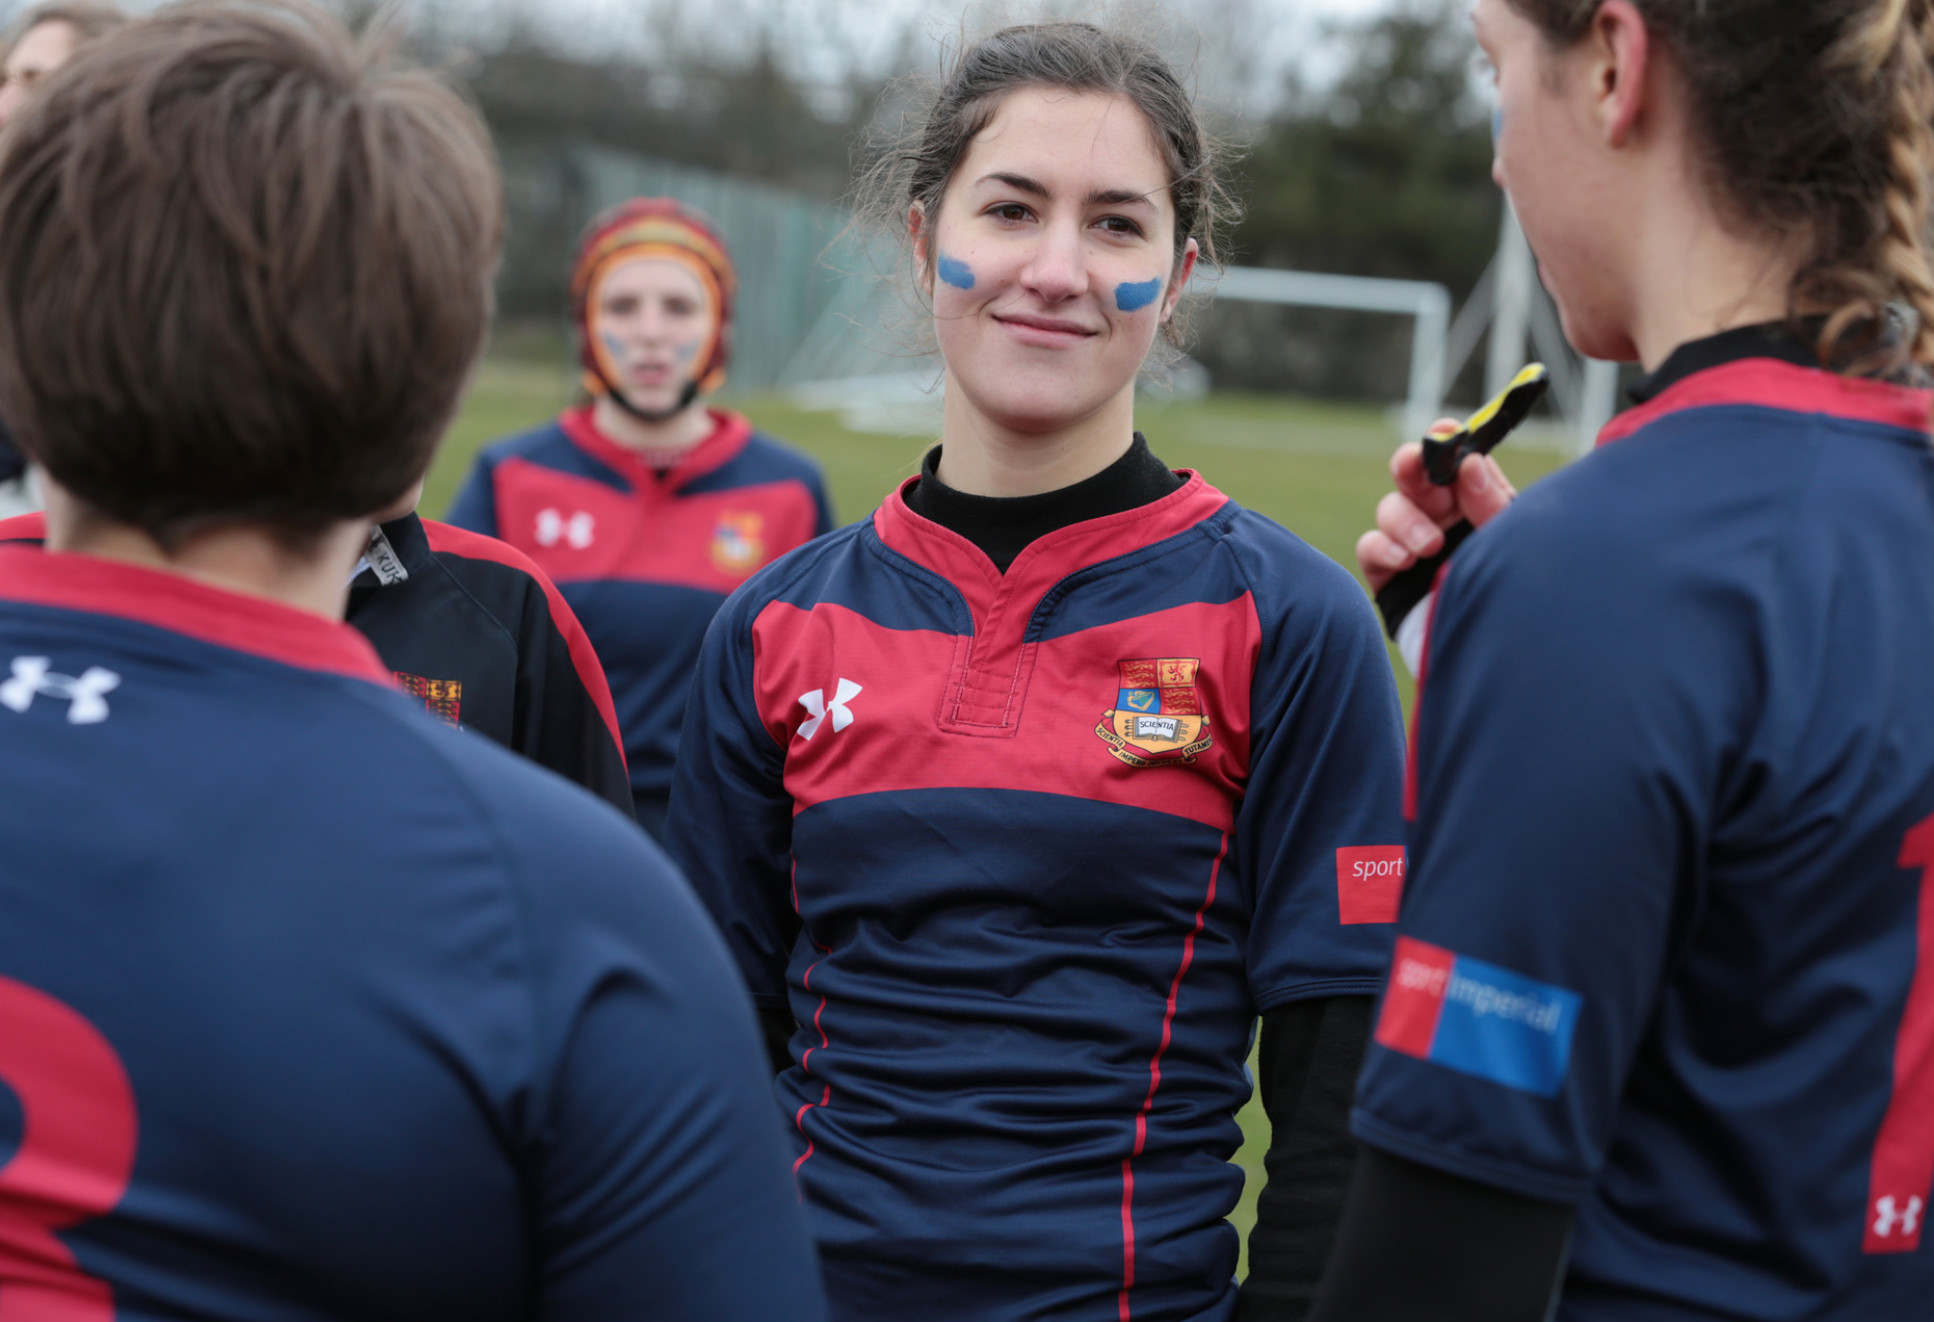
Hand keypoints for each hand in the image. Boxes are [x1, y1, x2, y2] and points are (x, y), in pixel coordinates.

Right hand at [1355, 427, 1516, 591]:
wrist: (1491, 660)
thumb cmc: (1513, 599)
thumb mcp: (1512, 546)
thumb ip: (1492, 505)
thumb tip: (1470, 462)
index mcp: (1478, 504)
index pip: (1457, 462)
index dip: (1446, 442)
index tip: (1444, 434)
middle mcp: (1444, 519)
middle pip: (1415, 475)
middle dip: (1412, 465)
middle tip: (1417, 465)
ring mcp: (1413, 546)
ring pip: (1391, 507)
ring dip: (1406, 520)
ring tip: (1431, 547)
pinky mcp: (1388, 576)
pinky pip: (1370, 546)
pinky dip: (1383, 547)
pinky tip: (1405, 561)